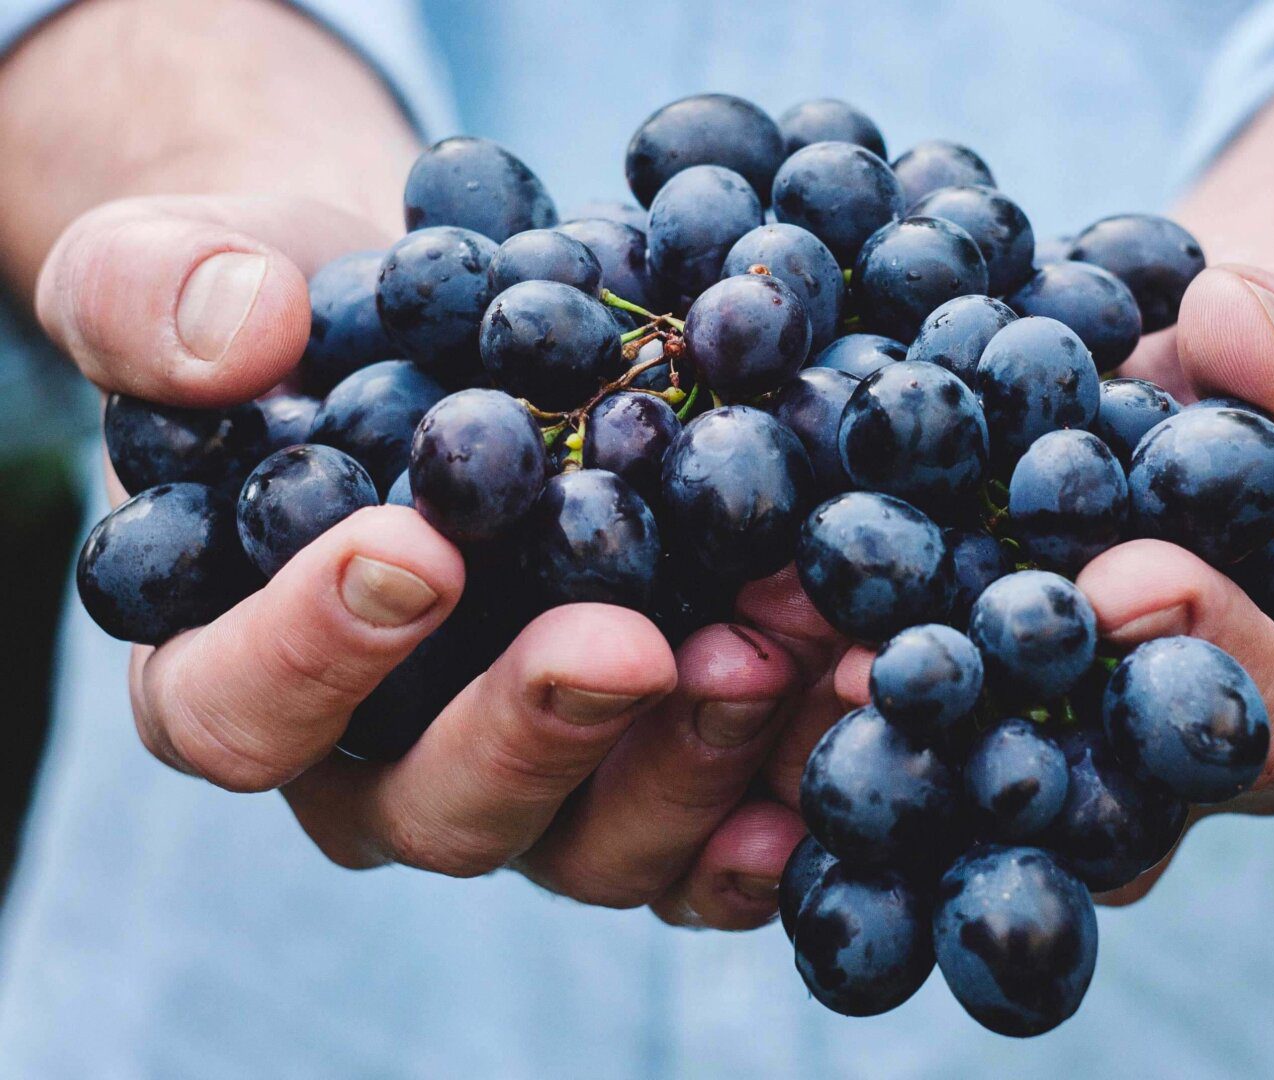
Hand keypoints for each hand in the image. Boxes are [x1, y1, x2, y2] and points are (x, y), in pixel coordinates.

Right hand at [41, 194, 813, 928]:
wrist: (448, 331)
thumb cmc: (304, 317)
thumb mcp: (191, 268)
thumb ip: (158, 296)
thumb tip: (237, 336)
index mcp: (238, 672)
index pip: (238, 710)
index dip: (310, 653)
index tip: (414, 549)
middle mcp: (382, 765)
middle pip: (441, 808)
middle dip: (540, 727)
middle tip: (632, 643)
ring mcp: (531, 784)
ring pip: (595, 841)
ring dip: (695, 758)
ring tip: (784, 649)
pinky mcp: (645, 774)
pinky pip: (709, 837)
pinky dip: (781, 792)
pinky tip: (848, 719)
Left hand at [829, 258, 1273, 902]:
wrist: (1152, 369)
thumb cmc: (1264, 373)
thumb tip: (1234, 337)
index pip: (1269, 719)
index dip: (1206, 654)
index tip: (1127, 581)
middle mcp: (1138, 745)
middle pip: (1089, 787)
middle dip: (1002, 725)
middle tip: (910, 669)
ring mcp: (1026, 726)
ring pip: (962, 764)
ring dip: (877, 713)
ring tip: (799, 648)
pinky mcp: (934, 680)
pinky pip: (878, 694)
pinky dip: (812, 657)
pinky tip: (746, 616)